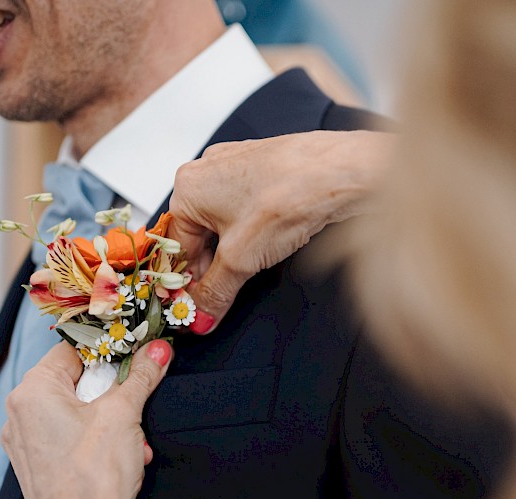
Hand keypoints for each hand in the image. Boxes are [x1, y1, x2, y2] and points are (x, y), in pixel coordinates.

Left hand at [1, 339, 171, 498]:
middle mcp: (20, 416)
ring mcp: (28, 445)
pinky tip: (125, 459)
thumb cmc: (93, 482)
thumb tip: (156, 350)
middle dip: (115, 395)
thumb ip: (141, 375)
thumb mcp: (125, 414)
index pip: (72, 350)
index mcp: (31, 393)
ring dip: (114, 423)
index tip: (136, 358)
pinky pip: (74, 441)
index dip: (109, 353)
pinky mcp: (41, 469)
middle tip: (137, 407)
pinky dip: (102, 445)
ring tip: (132, 444)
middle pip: (77, 382)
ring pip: (79, 414)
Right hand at [168, 130, 393, 333]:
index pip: (176, 247)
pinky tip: (269, 242)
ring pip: (223, 222)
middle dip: (212, 266)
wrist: (339, 172)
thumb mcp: (241, 259)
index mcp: (187, 187)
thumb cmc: (288, 195)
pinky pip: (246, 208)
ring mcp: (236, 166)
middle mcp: (207, 170)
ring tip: (253, 265)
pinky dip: (253, 231)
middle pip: (198, 234)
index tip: (195, 307)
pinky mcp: (262, 170)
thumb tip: (201, 315)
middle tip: (223, 296)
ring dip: (234, 250)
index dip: (187, 281)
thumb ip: (215, 292)